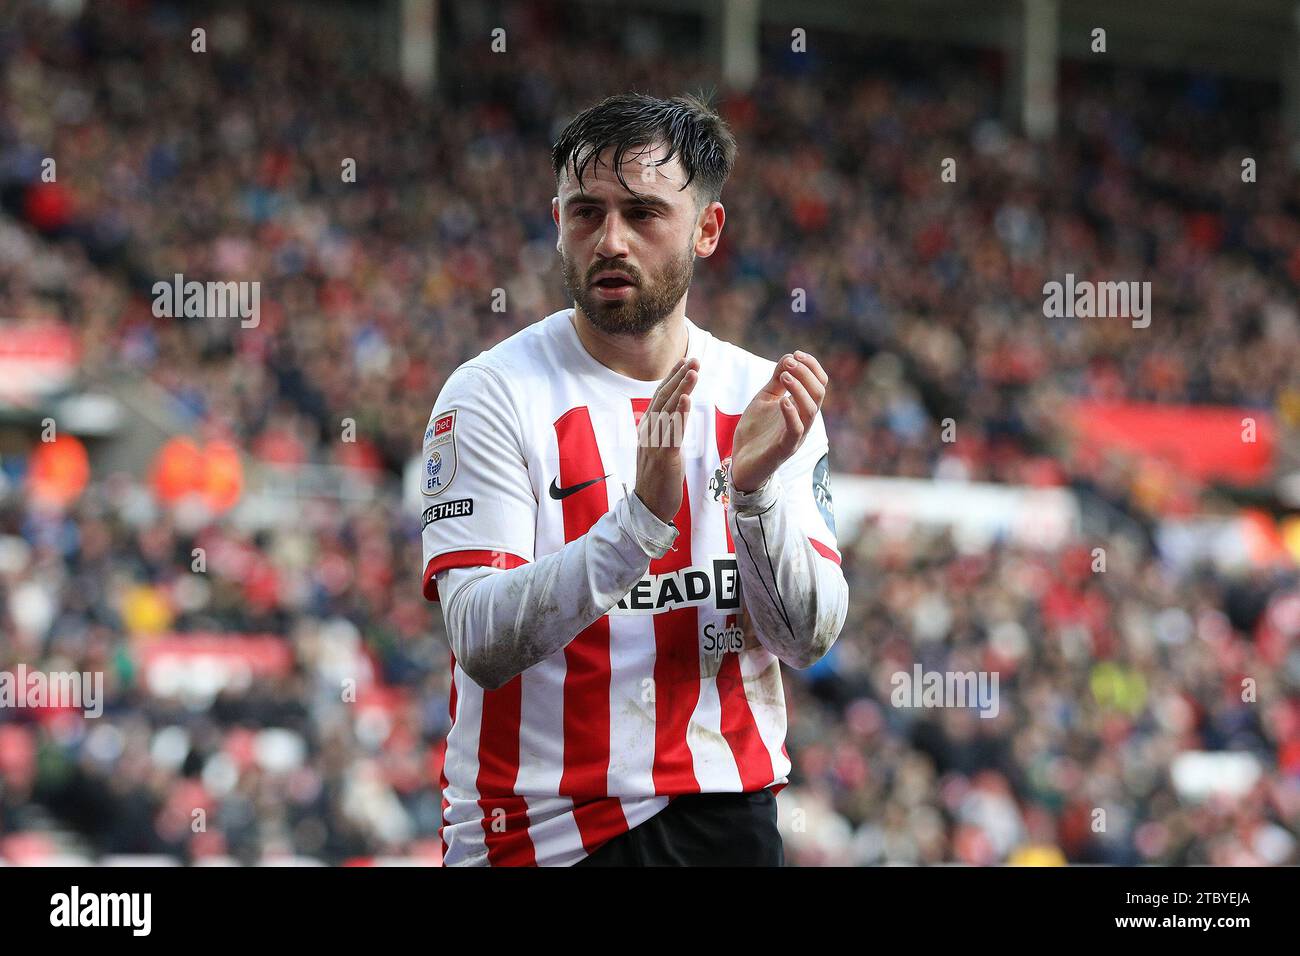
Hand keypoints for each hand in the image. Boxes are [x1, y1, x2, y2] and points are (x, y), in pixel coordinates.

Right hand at [634, 357, 698, 522]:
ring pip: (668, 410)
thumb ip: (664, 430)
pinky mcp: (664, 457)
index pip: (659, 397)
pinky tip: (688, 399)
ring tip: (693, 370)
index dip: (671, 378)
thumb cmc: (656, 480)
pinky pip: (672, 432)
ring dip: (681, 388)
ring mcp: (654, 444)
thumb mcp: (659, 449)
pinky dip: (680, 414)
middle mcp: (649, 433)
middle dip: (678, 377)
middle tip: (693, 359)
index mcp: (648, 429)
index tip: (684, 361)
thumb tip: (673, 414)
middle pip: (663, 398)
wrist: (648, 509)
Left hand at [730, 350, 826, 492]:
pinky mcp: (784, 449)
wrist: (741, 463)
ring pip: (811, 410)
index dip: (812, 366)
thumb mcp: (764, 399)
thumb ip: (776, 381)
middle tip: (789, 363)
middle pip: (819, 393)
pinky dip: (792, 414)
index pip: (819, 383)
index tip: (796, 354)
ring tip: (785, 375)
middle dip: (806, 373)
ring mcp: (796, 435)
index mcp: (801, 408)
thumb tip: (788, 357)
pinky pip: (796, 430)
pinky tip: (783, 401)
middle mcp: (803, 421)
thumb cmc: (755, 432)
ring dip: (800, 389)